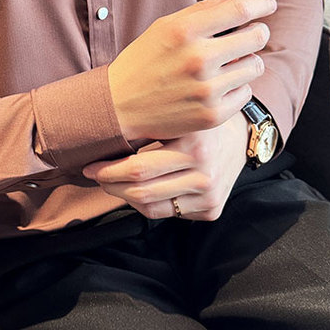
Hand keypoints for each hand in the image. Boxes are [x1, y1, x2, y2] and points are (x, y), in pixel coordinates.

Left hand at [82, 112, 248, 220]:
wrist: (239, 137)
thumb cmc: (194, 121)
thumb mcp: (175, 114)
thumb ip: (145, 124)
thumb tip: (97, 134)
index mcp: (193, 143)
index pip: (137, 168)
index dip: (106, 170)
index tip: (89, 166)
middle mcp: (204, 172)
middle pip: (141, 190)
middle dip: (109, 184)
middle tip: (95, 175)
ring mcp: (209, 194)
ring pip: (150, 207)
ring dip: (123, 196)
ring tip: (110, 183)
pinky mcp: (212, 209)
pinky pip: (166, 214)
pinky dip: (145, 204)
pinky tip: (137, 191)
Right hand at [107, 0, 275, 141]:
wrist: (119, 106)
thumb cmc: (144, 60)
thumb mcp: (165, 27)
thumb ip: (203, 10)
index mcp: (184, 31)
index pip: (239, 10)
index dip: (261, 5)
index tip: (268, 6)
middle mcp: (197, 59)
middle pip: (256, 37)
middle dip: (257, 33)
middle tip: (249, 36)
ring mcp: (206, 89)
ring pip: (255, 67)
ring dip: (247, 62)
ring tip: (229, 64)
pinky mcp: (211, 115)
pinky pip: (246, 94)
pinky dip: (237, 88)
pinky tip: (218, 87)